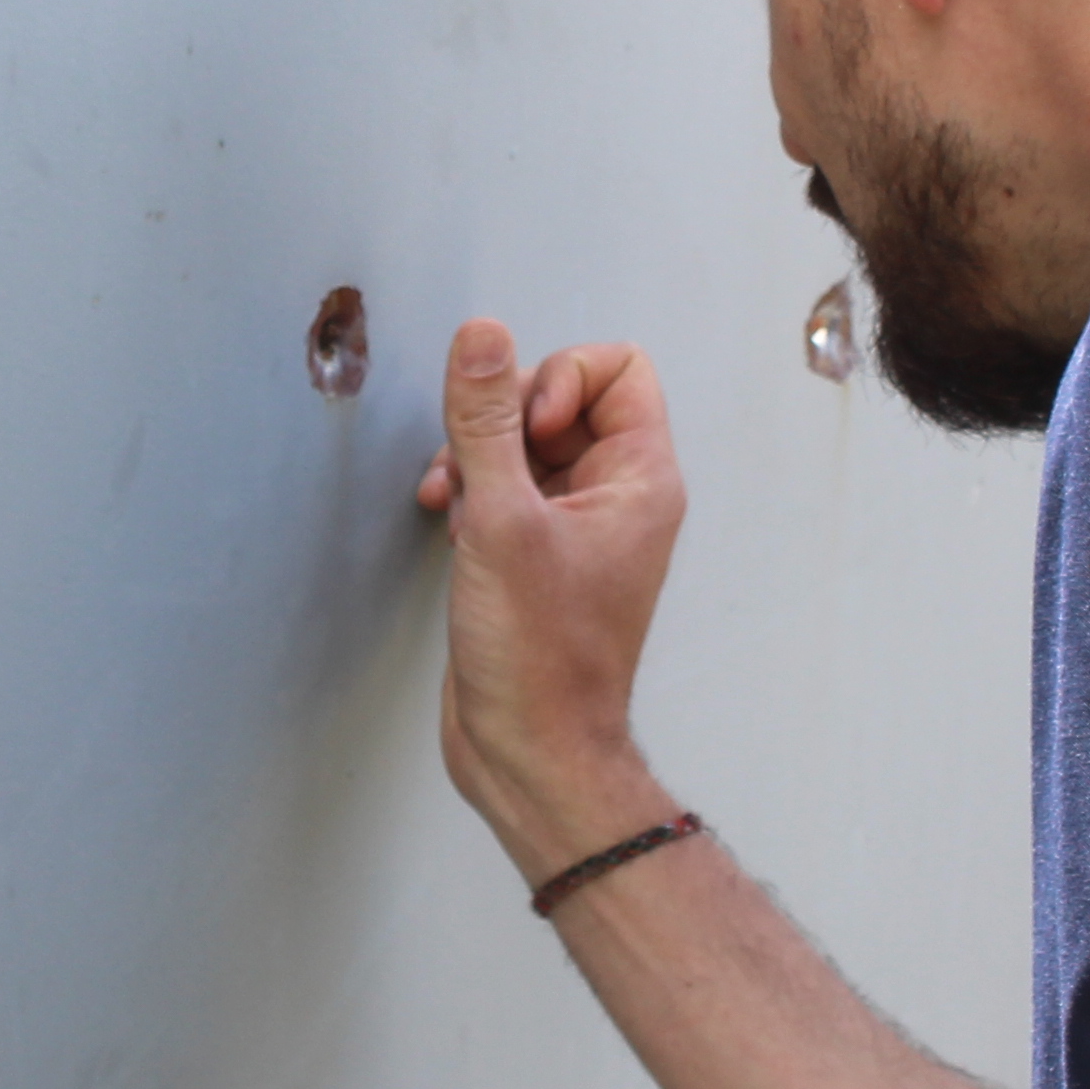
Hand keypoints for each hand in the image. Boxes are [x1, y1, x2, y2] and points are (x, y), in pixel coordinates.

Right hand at [414, 319, 684, 879]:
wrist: (531, 752)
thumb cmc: (540, 659)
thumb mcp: (501, 523)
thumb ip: (486, 421)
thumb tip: (482, 335)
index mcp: (641, 480)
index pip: (618, 368)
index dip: (559, 379)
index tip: (525, 430)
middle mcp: (617, 497)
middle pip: (562, 398)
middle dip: (502, 418)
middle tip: (477, 464)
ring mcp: (575, 527)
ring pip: (524, 444)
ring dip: (476, 455)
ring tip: (452, 498)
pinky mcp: (534, 555)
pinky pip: (505, 488)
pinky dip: (471, 491)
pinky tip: (447, 522)